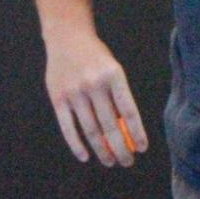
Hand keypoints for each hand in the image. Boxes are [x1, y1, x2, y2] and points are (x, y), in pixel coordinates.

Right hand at [44, 28, 147, 166]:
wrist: (67, 36)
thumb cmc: (96, 58)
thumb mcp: (113, 70)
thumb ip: (118, 98)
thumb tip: (127, 132)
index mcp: (114, 76)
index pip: (129, 112)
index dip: (137, 133)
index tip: (142, 149)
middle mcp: (94, 84)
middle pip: (110, 126)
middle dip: (121, 148)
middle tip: (127, 162)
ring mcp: (74, 92)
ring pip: (90, 130)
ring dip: (102, 150)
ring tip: (110, 161)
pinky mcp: (58, 98)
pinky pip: (68, 127)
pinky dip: (76, 144)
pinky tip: (85, 156)